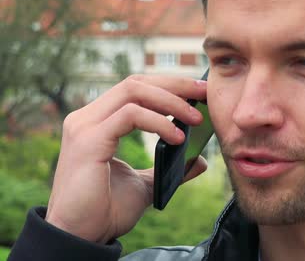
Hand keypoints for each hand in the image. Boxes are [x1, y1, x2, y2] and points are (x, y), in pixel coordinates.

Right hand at [45, 75, 207, 242]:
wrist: (83, 237)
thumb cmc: (106, 210)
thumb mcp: (146, 184)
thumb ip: (168, 167)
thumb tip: (198, 159)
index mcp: (98, 122)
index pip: (136, 88)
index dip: (169, 85)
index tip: (199, 91)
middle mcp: (87, 118)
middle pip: (136, 83)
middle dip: (175, 84)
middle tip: (204, 92)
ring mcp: (85, 126)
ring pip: (134, 91)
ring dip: (171, 101)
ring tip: (196, 119)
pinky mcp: (89, 140)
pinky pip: (131, 116)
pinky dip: (159, 122)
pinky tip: (178, 138)